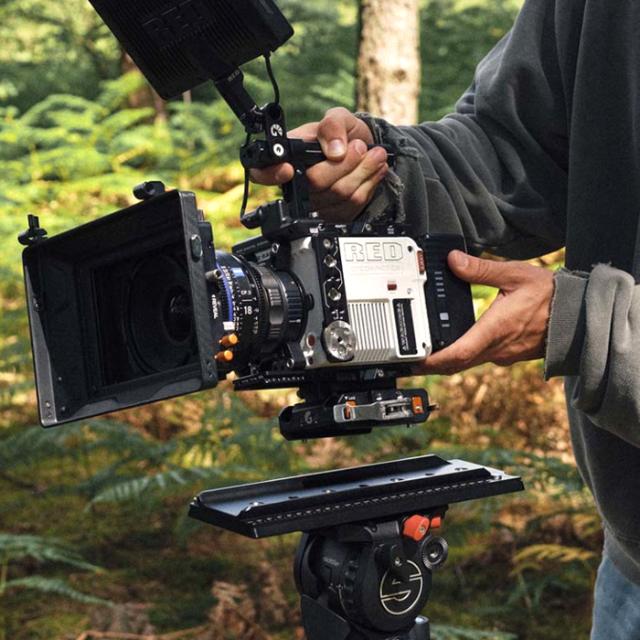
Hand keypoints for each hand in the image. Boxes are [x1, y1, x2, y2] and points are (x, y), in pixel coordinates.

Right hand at [250, 107, 388, 221]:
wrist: (366, 150)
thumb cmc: (344, 134)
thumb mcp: (338, 117)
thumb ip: (332, 125)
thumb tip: (334, 150)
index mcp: (288, 157)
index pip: (262, 173)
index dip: (271, 174)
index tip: (288, 169)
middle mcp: (297, 183)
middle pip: (315, 183)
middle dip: (344, 164)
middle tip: (359, 146)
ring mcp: (315, 203)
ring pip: (338, 194)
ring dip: (363, 171)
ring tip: (376, 154)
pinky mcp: (334, 214)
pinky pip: (352, 204)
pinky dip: (369, 184)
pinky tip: (374, 170)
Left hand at [418, 251, 554, 374]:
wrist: (580, 314)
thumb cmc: (552, 296)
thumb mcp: (514, 275)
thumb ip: (481, 269)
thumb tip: (454, 261)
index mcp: (495, 330)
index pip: (458, 353)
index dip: (433, 360)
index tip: (415, 361)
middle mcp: (497, 348)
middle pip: (457, 363)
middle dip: (433, 364)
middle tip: (411, 360)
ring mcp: (504, 354)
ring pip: (469, 362)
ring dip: (448, 360)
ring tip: (428, 352)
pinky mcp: (510, 353)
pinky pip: (482, 358)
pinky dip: (465, 355)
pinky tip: (458, 343)